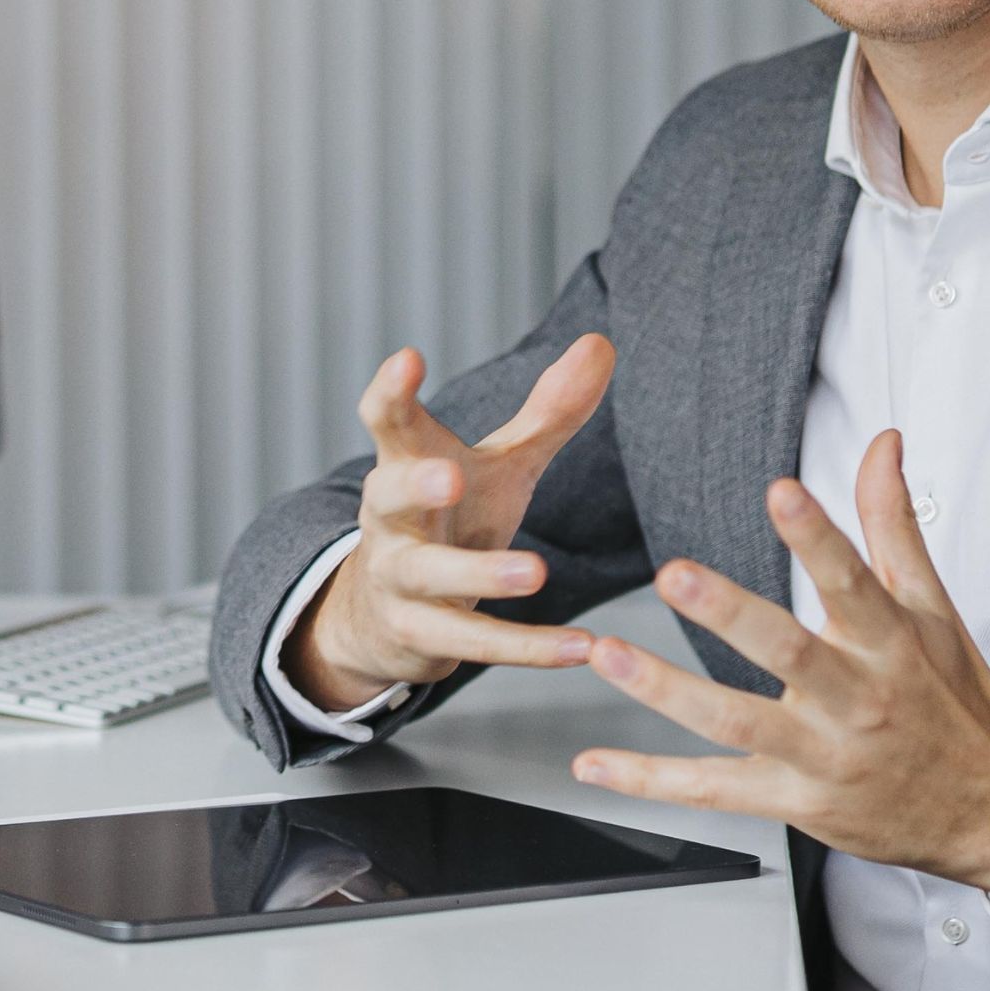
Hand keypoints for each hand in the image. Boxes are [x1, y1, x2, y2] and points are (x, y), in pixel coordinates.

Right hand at [284, 335, 617, 714]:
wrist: (386, 618)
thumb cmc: (452, 519)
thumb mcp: (499, 466)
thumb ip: (548, 412)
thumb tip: (603, 343)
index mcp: (404, 463)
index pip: (387, 421)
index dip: (392, 391)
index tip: (408, 358)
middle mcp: (390, 519)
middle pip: (390, 495)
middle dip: (417, 484)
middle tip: (451, 475)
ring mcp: (399, 580)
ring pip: (432, 576)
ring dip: (482, 574)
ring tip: (536, 572)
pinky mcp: (422, 635)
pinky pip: (474, 642)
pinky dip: (528, 647)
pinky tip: (581, 647)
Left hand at [570, 430, 989, 896]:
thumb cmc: (954, 700)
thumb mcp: (933, 608)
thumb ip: (892, 522)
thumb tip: (881, 444)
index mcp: (891, 644)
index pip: (853, 581)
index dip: (817, 535)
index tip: (782, 490)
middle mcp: (857, 700)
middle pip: (788, 654)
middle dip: (729, 614)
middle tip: (674, 575)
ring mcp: (823, 757)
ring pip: (736, 723)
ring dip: (666, 690)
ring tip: (608, 653)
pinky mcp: (796, 802)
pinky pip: (713, 793)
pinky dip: (651, 781)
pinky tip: (596, 763)